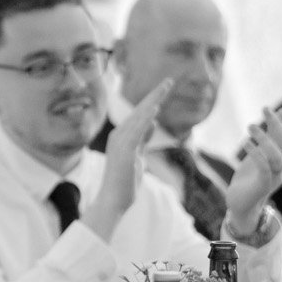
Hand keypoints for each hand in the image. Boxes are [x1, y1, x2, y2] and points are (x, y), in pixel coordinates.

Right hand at [82, 79, 173, 241]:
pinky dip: (145, 119)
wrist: (112, 201)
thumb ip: (143, 140)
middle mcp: (119, 135)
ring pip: (139, 116)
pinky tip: (155, 109)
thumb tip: (152, 122)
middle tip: (169, 81)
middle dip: (155, 95)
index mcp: (122, 137)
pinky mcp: (123, 150)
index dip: (153, 101)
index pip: (141, 115)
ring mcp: (120, 142)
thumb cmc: (124, 183)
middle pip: (140, 110)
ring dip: (152, 101)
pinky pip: (136, 131)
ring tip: (165, 88)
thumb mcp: (138, 157)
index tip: (165, 89)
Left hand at [226, 105, 281, 236]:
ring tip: (250, 126)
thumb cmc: (251, 175)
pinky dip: (256, 153)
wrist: (242, 204)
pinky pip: (264, 169)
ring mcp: (274, 178)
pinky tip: (245, 142)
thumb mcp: (262, 154)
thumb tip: (272, 116)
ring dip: (264, 138)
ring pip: (277, 157)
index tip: (280, 110)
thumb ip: (269, 138)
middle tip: (265, 109)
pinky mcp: (262, 186)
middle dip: (278, 124)